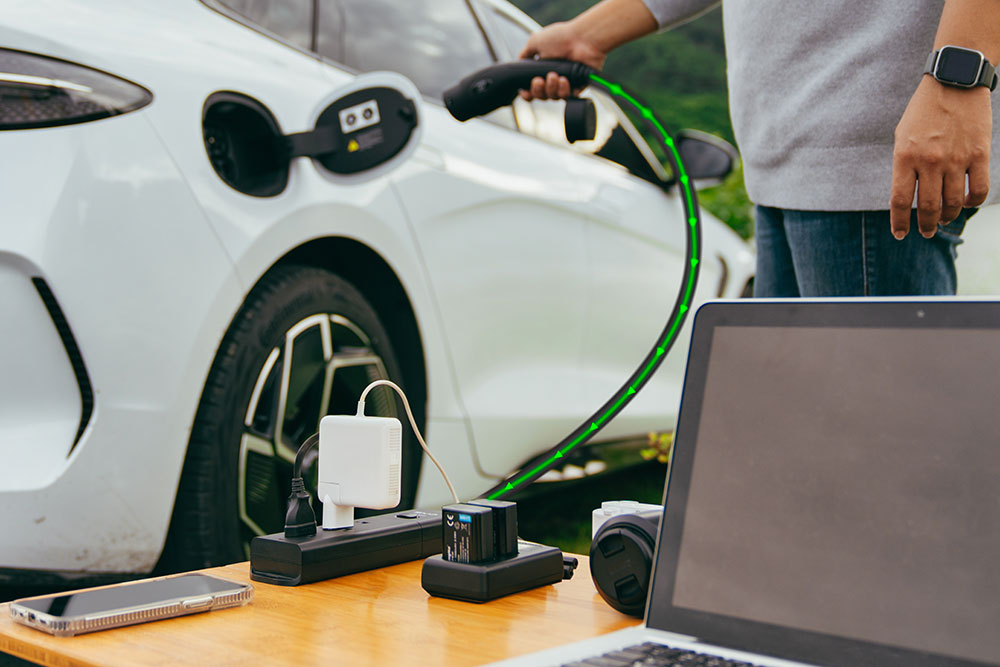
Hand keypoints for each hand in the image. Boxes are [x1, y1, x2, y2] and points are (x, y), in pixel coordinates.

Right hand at [517, 22, 607, 100]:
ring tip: (555, 75)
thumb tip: (518, 63)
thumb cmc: (561, 37)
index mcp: (542, 69)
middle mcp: (553, 77)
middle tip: (540, 80)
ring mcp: (566, 83)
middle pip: (541, 95)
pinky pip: (568, 97)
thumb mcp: (535, 42)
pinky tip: (565, 80)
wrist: (583, 39)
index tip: (525, 91)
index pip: (531, 88)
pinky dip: (564, 90)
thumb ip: (524, 54)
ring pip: (553, 97)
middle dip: (538, 90)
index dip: (527, 93)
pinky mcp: (578, 87)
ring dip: (551, 88)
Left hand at [890, 76, 991, 238]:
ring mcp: (956, 158)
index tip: (900, 234)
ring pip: (953, 203)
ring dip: (947, 216)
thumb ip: (903, 166)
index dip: (899, 222)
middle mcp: (929, 161)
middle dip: (925, 225)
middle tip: (926, 232)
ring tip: (943, 219)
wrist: (954, 81)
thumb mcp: (902, 137)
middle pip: (927, 207)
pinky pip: (978, 190)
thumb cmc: (923, 111)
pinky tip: (965, 203)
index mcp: (904, 156)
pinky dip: (972, 203)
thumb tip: (906, 196)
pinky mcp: (979, 154)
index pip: (900, 200)